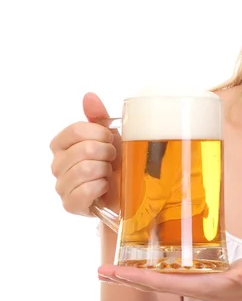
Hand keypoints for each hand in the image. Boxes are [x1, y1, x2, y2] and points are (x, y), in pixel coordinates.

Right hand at [50, 93, 120, 215]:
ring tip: (108, 173)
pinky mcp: (70, 205)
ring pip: (85, 170)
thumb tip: (89, 96)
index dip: (100, 133)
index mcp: (62, 144)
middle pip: (84, 150)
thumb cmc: (115, 162)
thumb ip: (98, 117)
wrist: (125, 192)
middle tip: (113, 159)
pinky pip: (85, 191)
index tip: (111, 139)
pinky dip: (101, 187)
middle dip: (107, 153)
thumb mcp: (110, 136)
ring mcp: (61, 186)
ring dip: (105, 171)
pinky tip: (105, 186)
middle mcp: (57, 164)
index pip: (76, 130)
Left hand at [97, 258, 241, 300]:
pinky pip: (158, 274)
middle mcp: (183, 285)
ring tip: (106, 270)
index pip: (160, 281)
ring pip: (149, 280)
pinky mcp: (185, 278)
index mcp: (193, 284)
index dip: (138, 276)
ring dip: (127, 275)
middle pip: (146, 283)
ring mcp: (182, 283)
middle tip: (99, 271)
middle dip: (123, 278)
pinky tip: (135, 262)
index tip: (117, 272)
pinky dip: (142, 270)